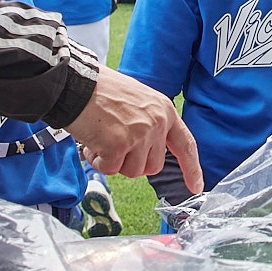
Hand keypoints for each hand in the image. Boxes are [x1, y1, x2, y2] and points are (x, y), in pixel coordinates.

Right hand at [65, 67, 202, 191]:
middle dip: (132, 162)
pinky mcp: (119, 145)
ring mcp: (139, 134)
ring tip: (101, 140)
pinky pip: (111, 169)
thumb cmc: (99, 91)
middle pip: (153, 166)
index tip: (196, 186)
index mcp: (164, 110)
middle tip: (114, 145)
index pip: (185, 144)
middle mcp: (157, 123)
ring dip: (114, 162)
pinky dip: (98, 162)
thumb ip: (149, 124)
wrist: (75, 84)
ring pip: (133, 171)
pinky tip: (92, 143)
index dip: (192, 168)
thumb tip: (148, 151)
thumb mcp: (137, 101)